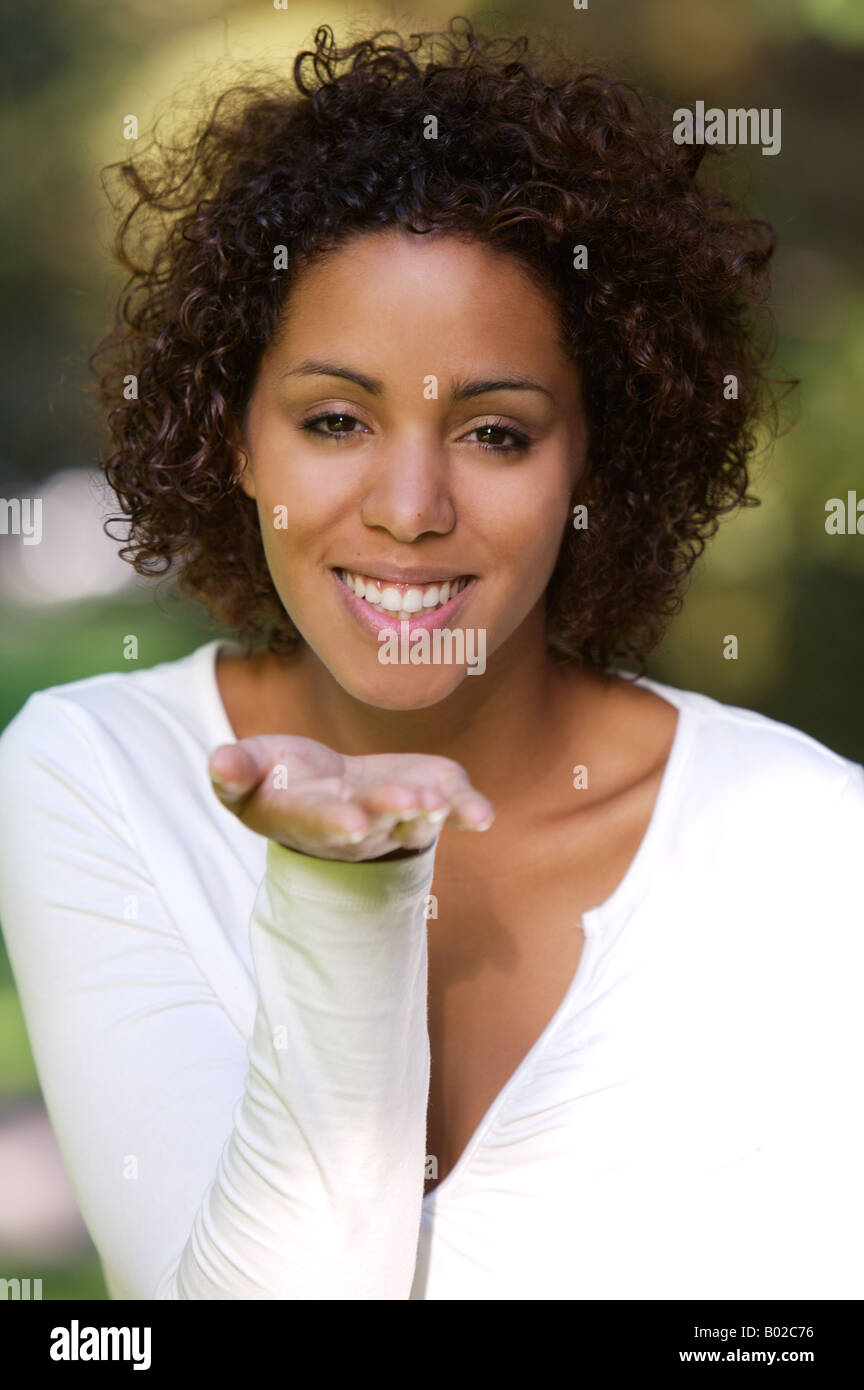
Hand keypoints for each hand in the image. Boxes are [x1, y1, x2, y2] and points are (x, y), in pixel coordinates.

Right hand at [208, 735, 494, 860]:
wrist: (335, 794)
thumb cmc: (283, 780)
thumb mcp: (252, 770)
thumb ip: (234, 770)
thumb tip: (217, 759)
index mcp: (310, 819)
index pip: (323, 823)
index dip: (337, 823)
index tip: (352, 821)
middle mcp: (359, 828)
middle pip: (376, 822)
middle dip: (389, 810)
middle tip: (406, 800)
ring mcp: (399, 817)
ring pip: (415, 820)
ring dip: (428, 810)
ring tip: (436, 798)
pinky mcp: (433, 798)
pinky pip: (454, 808)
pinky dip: (469, 810)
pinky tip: (482, 816)